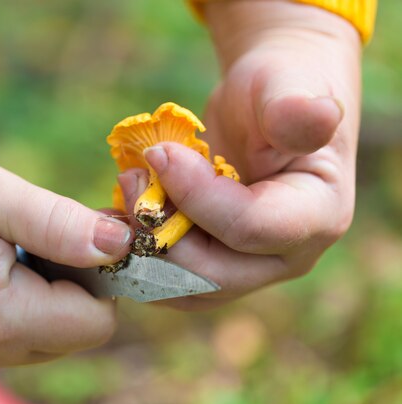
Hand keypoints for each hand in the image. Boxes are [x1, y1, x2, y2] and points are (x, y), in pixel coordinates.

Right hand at [0, 139, 131, 372]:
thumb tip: (118, 245)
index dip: (101, 282)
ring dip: (36, 300)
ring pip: (33, 342)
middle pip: (67, 336)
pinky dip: (2, 311)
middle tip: (39, 241)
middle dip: (70, 290)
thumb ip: (61, 224)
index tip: (79, 242)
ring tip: (3, 253)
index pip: (94, 324)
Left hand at [119, 0, 360, 309]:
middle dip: (159, 233)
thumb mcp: (289, 86)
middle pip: (211, 275)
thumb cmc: (279, 88)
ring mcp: (245, 267)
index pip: (248, 228)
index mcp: (315, 216)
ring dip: (141, 251)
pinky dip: (135, 254)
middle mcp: (283, 256)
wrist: (264, 105)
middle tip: (130, 180)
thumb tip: (317, 116)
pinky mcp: (211, 264)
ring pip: (183, 288)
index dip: (194, 196)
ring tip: (122, 197)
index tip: (157, 154)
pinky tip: (114, 219)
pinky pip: (167, 279)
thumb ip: (295, 109)